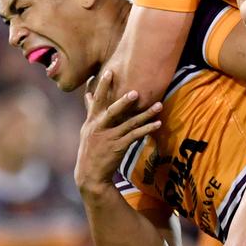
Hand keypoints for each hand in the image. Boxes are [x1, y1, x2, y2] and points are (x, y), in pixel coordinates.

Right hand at [74, 69, 160, 194]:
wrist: (90, 175)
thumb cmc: (91, 148)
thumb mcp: (87, 129)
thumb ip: (90, 110)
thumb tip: (87, 93)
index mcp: (92, 121)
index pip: (97, 100)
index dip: (102, 86)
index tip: (109, 71)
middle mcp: (99, 127)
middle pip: (112, 111)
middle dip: (124, 101)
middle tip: (136, 92)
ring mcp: (109, 138)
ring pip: (129, 123)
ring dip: (145, 114)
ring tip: (159, 105)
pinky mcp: (118, 148)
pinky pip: (135, 136)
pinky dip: (147, 129)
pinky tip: (157, 124)